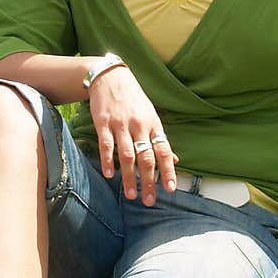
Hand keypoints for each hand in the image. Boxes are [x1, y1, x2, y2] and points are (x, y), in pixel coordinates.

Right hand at [87, 64, 177, 204]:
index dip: (168, 170)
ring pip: (127, 155)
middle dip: (148, 181)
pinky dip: (108, 161)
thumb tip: (174, 160)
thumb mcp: (151, 115)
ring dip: (129, 177)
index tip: (170, 189)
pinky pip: (106, 145)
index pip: (164, 151)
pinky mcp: (103, 123)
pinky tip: (110, 175)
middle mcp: (139, 125)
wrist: (110, 77)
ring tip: (131, 195)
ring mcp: (121, 124)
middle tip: (149, 201)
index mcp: (154, 125)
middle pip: (146, 157)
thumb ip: (160, 139)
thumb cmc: (134, 99)